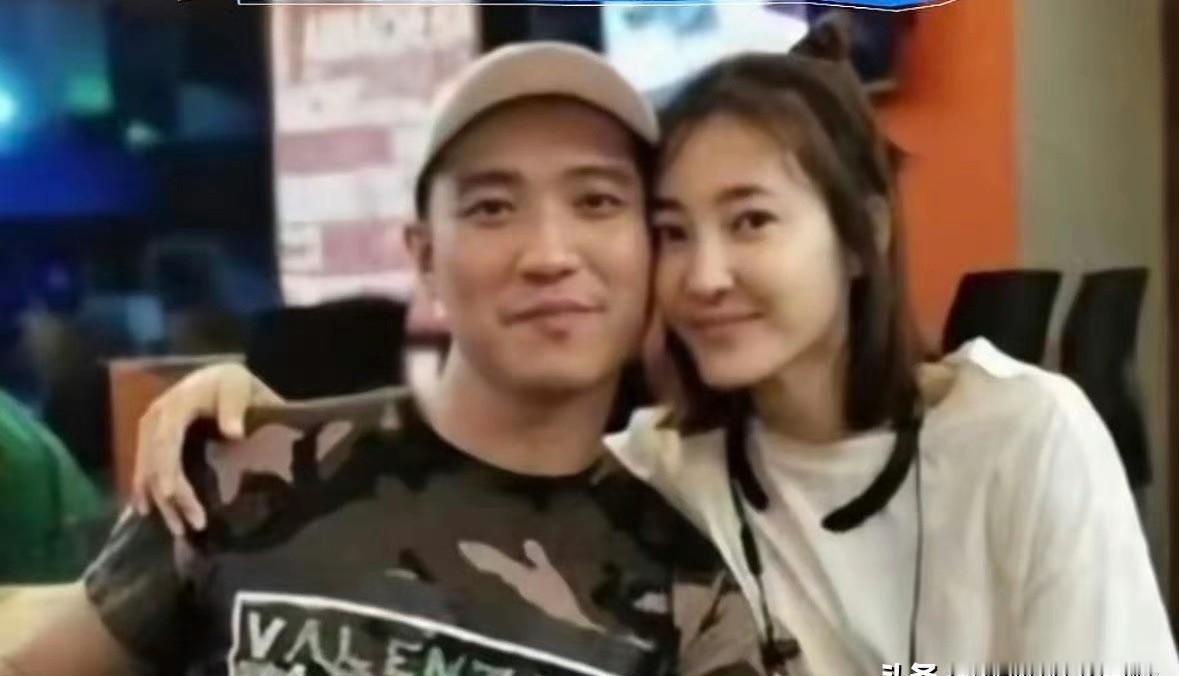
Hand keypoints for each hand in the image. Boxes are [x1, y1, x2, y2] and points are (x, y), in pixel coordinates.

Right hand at [132, 362, 282, 535]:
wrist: (221, 378)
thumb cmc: (233, 383)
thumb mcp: (238, 385)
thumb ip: (235, 406)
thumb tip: (234, 432)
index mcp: (175, 404)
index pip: (166, 440)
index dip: (167, 469)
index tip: (173, 495)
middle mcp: (155, 417)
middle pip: (155, 462)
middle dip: (169, 496)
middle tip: (190, 526)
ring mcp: (150, 430)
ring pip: (148, 471)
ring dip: (161, 502)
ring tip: (179, 529)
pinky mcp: (151, 441)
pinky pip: (145, 469)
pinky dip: (147, 491)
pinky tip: (149, 512)